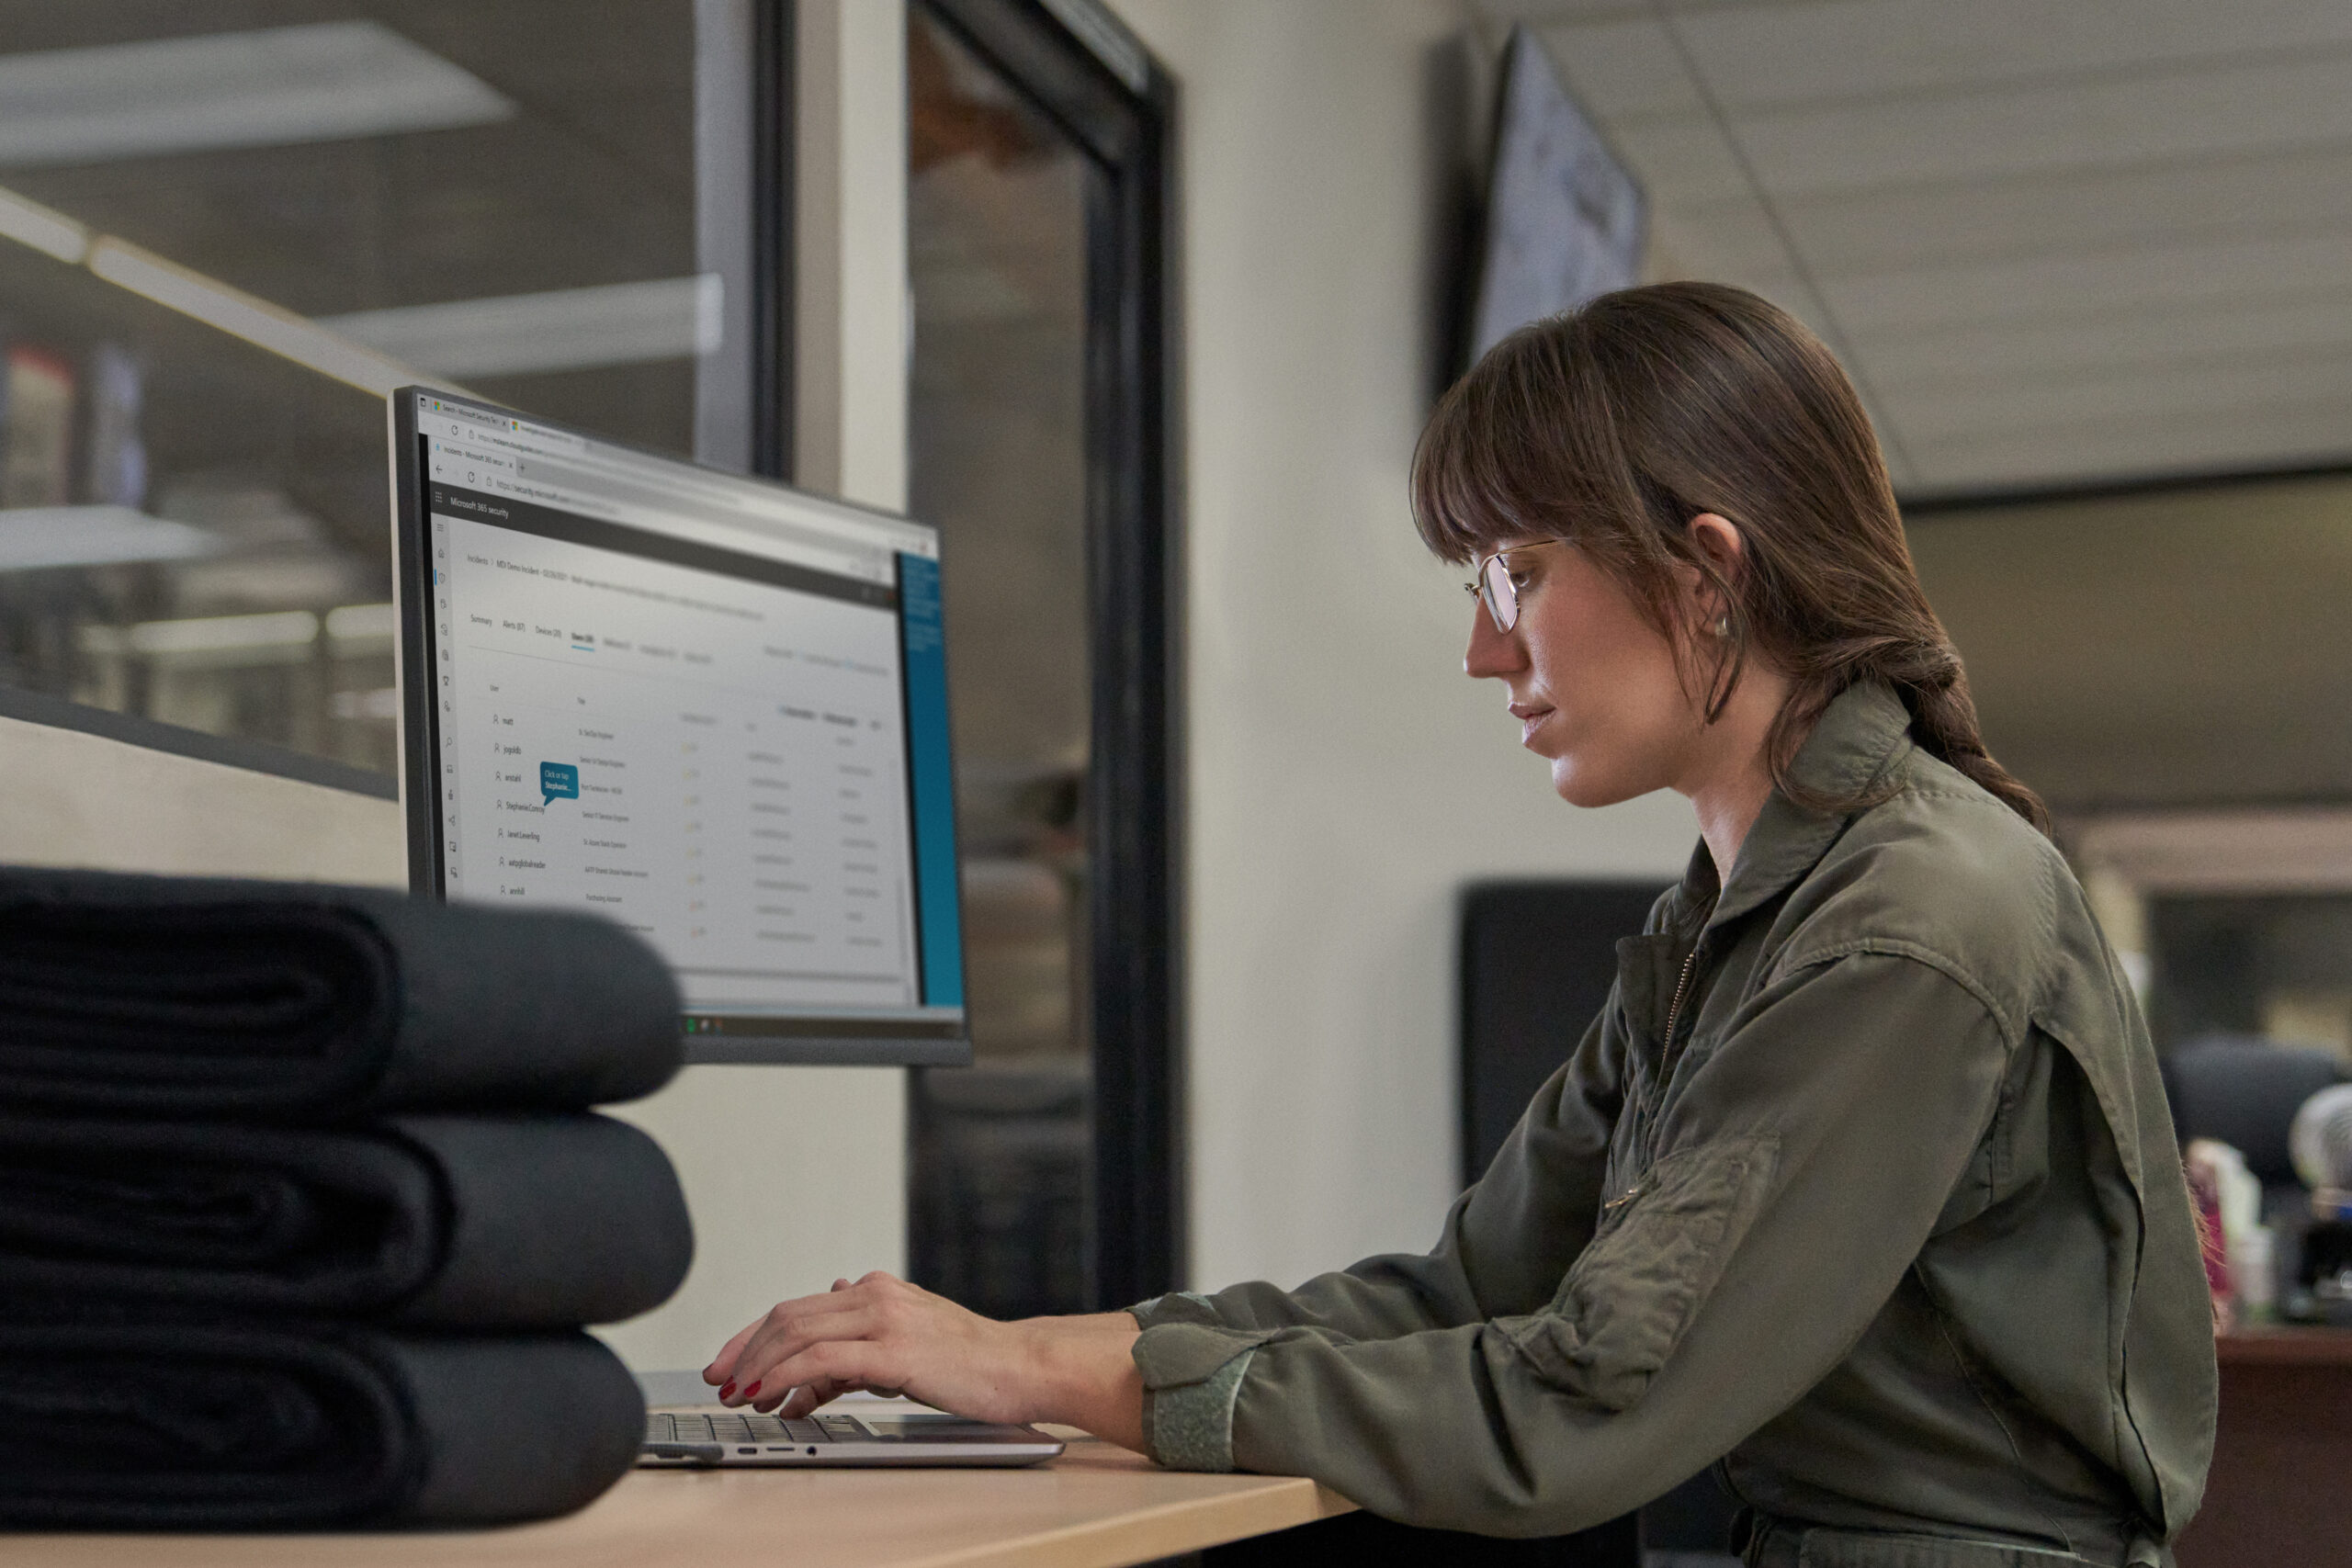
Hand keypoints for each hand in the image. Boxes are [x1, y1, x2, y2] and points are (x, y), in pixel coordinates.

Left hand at [700, 1272, 1144, 1447]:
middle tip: (718, 1378)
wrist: (1021, 1365)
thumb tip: (814, 1363)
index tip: (730, 1362)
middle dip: (744, 1349)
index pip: (798, 1307)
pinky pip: (823, 1360)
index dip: (755, 1336)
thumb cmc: (971, 1362)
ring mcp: (885, 1318)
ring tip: (738, 1393)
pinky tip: (773, 1396)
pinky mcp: (894, 1350)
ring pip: (797, 1332)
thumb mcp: (905, 1347)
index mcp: (876, 1290)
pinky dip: (787, 1376)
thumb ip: (858, 1346)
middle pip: (787, 1314)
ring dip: (758, 1365)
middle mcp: (875, 1294)